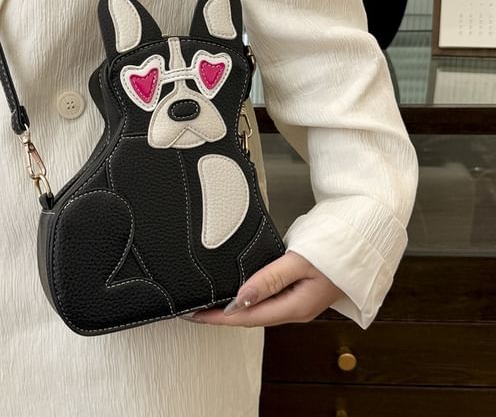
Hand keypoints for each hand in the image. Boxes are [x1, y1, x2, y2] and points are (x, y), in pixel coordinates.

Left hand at [182, 250, 344, 326]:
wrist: (364, 241)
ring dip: (236, 307)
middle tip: (197, 310)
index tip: (196, 315)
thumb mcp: (300, 262)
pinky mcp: (301, 290)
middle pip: (252, 317)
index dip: (219, 317)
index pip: (249, 317)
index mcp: (296, 307)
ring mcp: (299, 300)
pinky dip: (250, 297)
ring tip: (212, 303)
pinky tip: (241, 292)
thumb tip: (242, 298)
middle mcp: (296, 308)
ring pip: (260, 309)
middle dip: (223, 315)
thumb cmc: (337, 250)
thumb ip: (270, 279)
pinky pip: (269, 298)